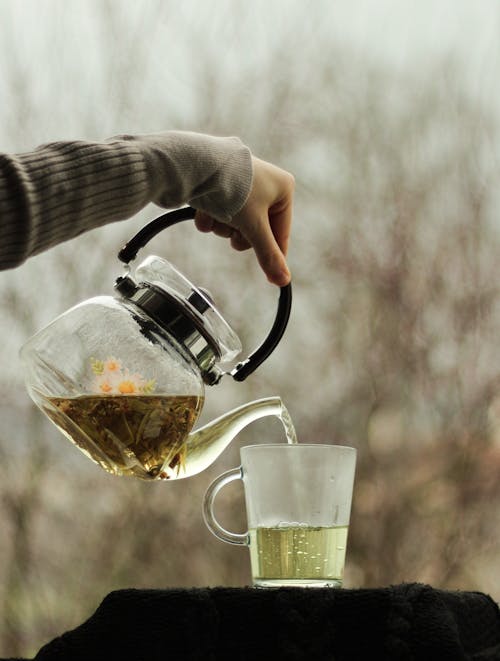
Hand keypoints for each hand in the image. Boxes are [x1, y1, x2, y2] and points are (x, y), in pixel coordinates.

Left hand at [195, 156, 293, 285]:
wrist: (196, 166)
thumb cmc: (233, 189)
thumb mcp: (254, 227)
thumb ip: (268, 255)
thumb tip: (283, 280)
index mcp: (283, 188)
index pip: (282, 232)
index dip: (273, 254)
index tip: (271, 277)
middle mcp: (264, 183)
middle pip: (256, 230)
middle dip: (239, 233)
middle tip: (233, 230)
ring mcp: (241, 183)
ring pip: (235, 223)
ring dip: (223, 226)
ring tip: (216, 214)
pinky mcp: (219, 185)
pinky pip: (219, 212)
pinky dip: (210, 217)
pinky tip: (203, 210)